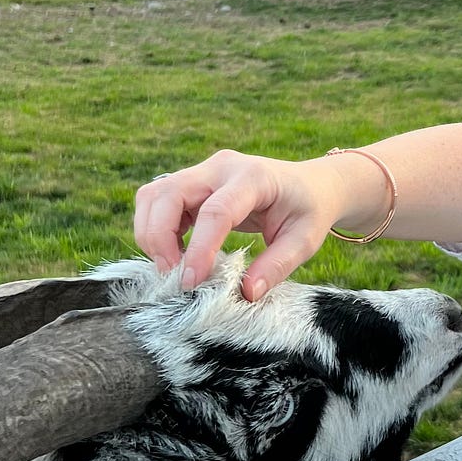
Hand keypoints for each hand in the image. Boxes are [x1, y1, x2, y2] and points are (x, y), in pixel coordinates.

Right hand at [134, 151, 337, 301]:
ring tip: (172, 266)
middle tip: (173, 277)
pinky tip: (175, 254)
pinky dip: (156, 229)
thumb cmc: (308, 211)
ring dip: (152, 233)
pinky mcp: (192, 182)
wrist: (310, 185)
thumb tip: (246, 293)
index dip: (199, 249)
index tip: (191, 282)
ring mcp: (204, 171)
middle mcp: (222, 167)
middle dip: (159, 238)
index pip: (215, 211)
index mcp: (254, 178)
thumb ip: (277, 266)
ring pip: (154, 195)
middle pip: (169, 194)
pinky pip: (158, 201)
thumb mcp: (305, 241)